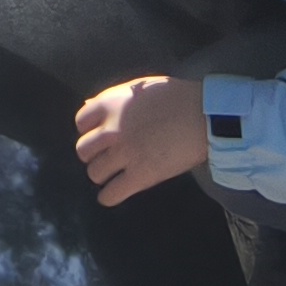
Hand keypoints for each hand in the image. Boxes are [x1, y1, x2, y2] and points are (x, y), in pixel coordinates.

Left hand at [73, 75, 209, 206]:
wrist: (204, 116)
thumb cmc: (177, 97)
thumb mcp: (140, 88)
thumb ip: (114, 99)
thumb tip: (91, 108)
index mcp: (110, 104)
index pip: (81, 122)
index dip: (89, 130)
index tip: (98, 135)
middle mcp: (111, 129)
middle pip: (84, 150)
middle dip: (93, 154)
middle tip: (106, 156)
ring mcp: (125, 154)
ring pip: (95, 173)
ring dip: (101, 174)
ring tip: (112, 174)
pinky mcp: (140, 176)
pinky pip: (111, 194)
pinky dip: (108, 197)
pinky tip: (111, 195)